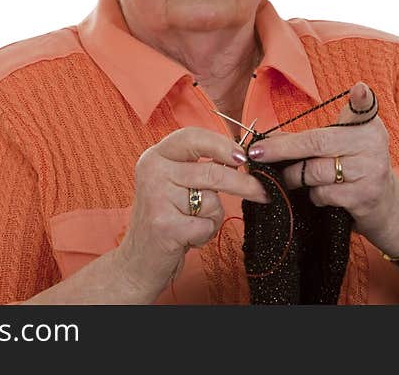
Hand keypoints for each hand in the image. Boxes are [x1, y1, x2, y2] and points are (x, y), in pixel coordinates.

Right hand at [117, 127, 269, 298]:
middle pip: (212, 171)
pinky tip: (188, 238)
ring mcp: (156, 197)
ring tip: (193, 224)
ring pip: (212, 200)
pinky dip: (205, 234)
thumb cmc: (166, 219)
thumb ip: (199, 166)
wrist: (137, 261)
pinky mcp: (164, 225)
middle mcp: (152, 171)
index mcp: (155, 156)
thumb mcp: (175, 184)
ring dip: (213, 217)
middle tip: (262, 191)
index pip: (192, 136)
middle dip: (243, 183)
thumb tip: (240, 154)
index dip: (222, 144)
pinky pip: (207, 224)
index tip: (244, 156)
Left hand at [246, 82, 396, 239]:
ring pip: (314, 172)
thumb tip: (269, 139)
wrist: (386, 204)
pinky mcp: (364, 197)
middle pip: (317, 142)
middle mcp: (373, 145)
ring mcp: (370, 171)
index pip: (363, 108)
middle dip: (281, 149)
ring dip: (294, 177)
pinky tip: (317, 193)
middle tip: (257, 153)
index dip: (361, 99)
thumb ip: (313, 136)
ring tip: (290, 177)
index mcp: (367, 125)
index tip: (360, 89)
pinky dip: (312, 195)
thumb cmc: (354, 166)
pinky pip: (322, 193)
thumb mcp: (340, 144)